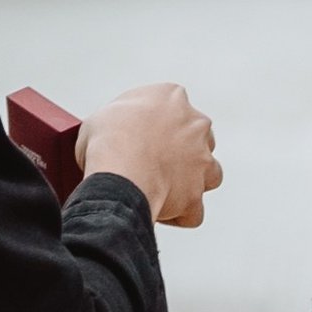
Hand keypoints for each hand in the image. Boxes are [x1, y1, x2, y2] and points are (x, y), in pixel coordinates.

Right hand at [75, 81, 222, 228]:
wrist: (118, 175)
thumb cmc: (106, 141)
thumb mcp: (102, 116)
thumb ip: (120, 121)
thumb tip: (115, 134)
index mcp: (172, 97)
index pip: (173, 106)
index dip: (156, 125)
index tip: (138, 137)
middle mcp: (196, 125)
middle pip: (197, 138)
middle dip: (180, 152)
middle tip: (152, 163)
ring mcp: (202, 161)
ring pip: (209, 172)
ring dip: (192, 181)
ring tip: (163, 189)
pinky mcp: (197, 195)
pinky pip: (194, 211)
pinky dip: (180, 215)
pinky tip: (160, 212)